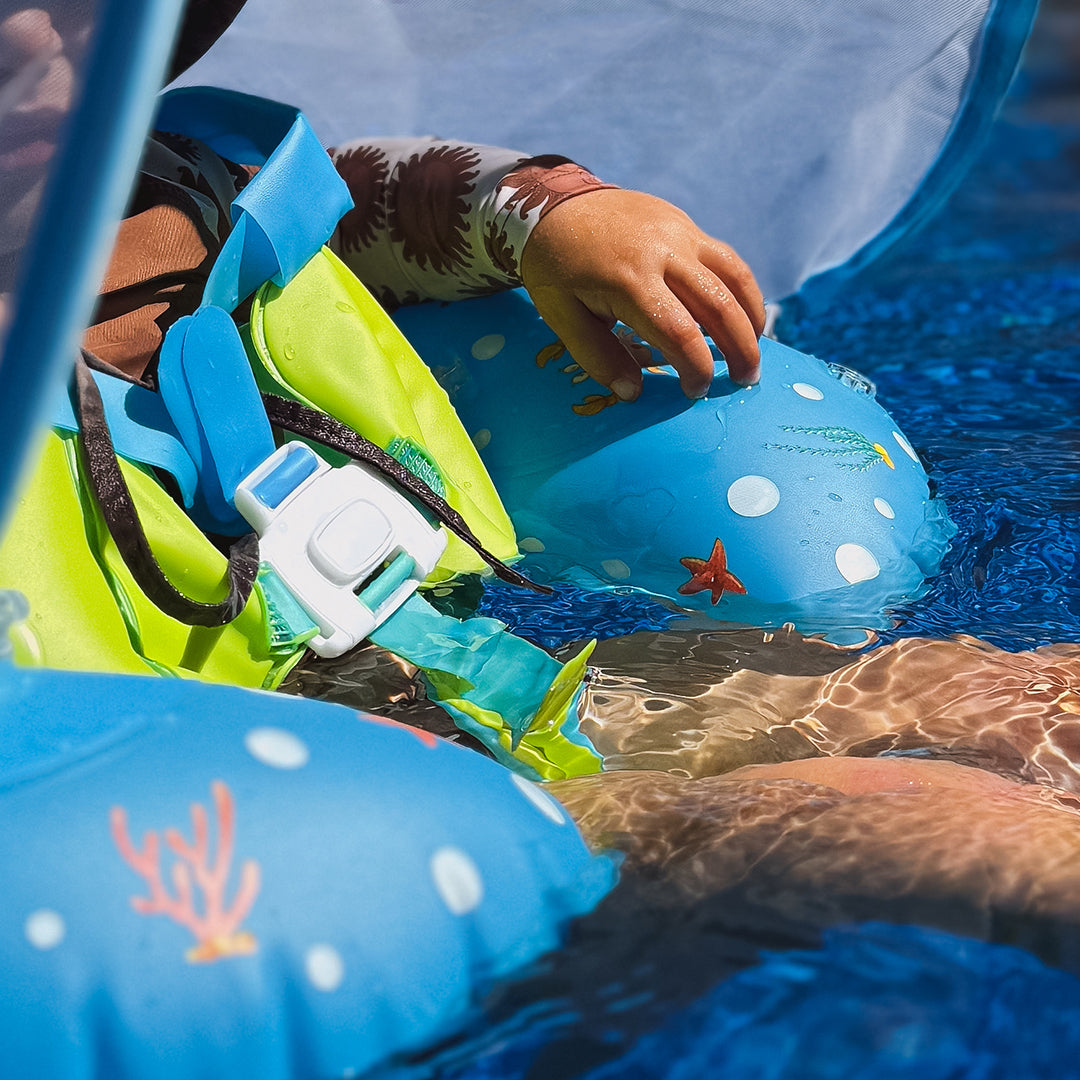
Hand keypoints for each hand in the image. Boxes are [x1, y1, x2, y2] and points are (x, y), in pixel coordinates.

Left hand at [519, 189, 764, 400]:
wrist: (552, 204)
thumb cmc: (555, 269)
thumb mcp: (563, 318)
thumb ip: (600, 358)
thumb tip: (633, 394)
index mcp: (629, 280)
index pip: (679, 333)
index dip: (695, 368)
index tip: (695, 391)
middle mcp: (662, 252)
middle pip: (718, 305)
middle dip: (739, 348)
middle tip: (745, 380)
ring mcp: (679, 233)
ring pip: (733, 276)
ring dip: (752, 317)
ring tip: (755, 349)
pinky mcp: (684, 224)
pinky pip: (725, 258)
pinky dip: (742, 288)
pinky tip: (744, 314)